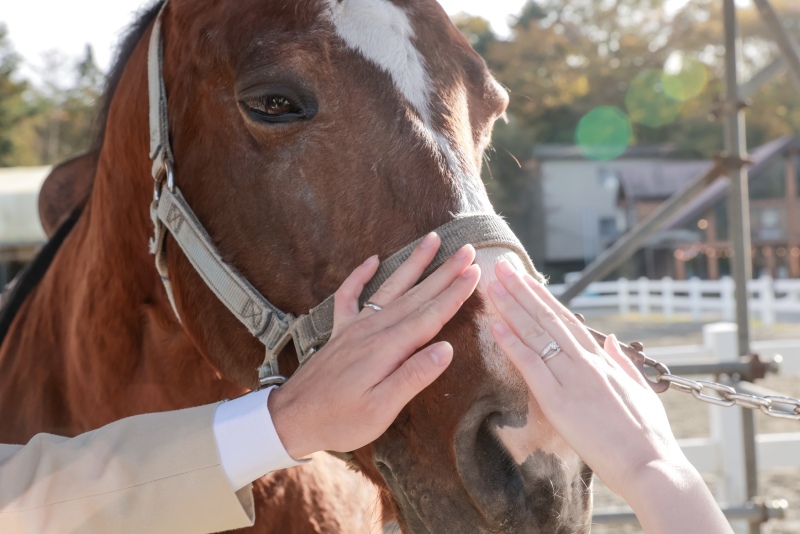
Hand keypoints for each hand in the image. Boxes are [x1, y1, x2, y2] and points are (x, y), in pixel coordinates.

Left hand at [269, 233, 479, 458]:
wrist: (291, 418)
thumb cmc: (340, 420)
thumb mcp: (381, 410)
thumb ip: (413, 377)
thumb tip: (446, 349)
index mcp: (388, 349)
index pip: (430, 316)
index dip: (454, 294)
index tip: (475, 272)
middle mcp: (373, 330)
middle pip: (416, 295)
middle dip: (444, 272)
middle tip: (467, 249)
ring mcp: (355, 327)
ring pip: (390, 288)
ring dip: (413, 264)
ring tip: (431, 240)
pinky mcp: (340, 331)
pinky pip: (350, 295)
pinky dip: (360, 275)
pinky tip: (373, 259)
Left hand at [487, 260, 731, 532]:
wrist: (654, 469)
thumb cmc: (650, 437)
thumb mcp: (642, 392)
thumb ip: (624, 365)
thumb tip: (613, 342)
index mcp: (603, 361)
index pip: (566, 320)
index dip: (543, 297)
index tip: (525, 278)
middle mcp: (586, 363)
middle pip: (547, 319)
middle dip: (522, 291)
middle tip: (502, 266)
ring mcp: (572, 380)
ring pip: (536, 335)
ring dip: (511, 307)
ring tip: (493, 284)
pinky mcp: (559, 403)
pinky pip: (531, 367)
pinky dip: (512, 344)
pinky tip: (495, 325)